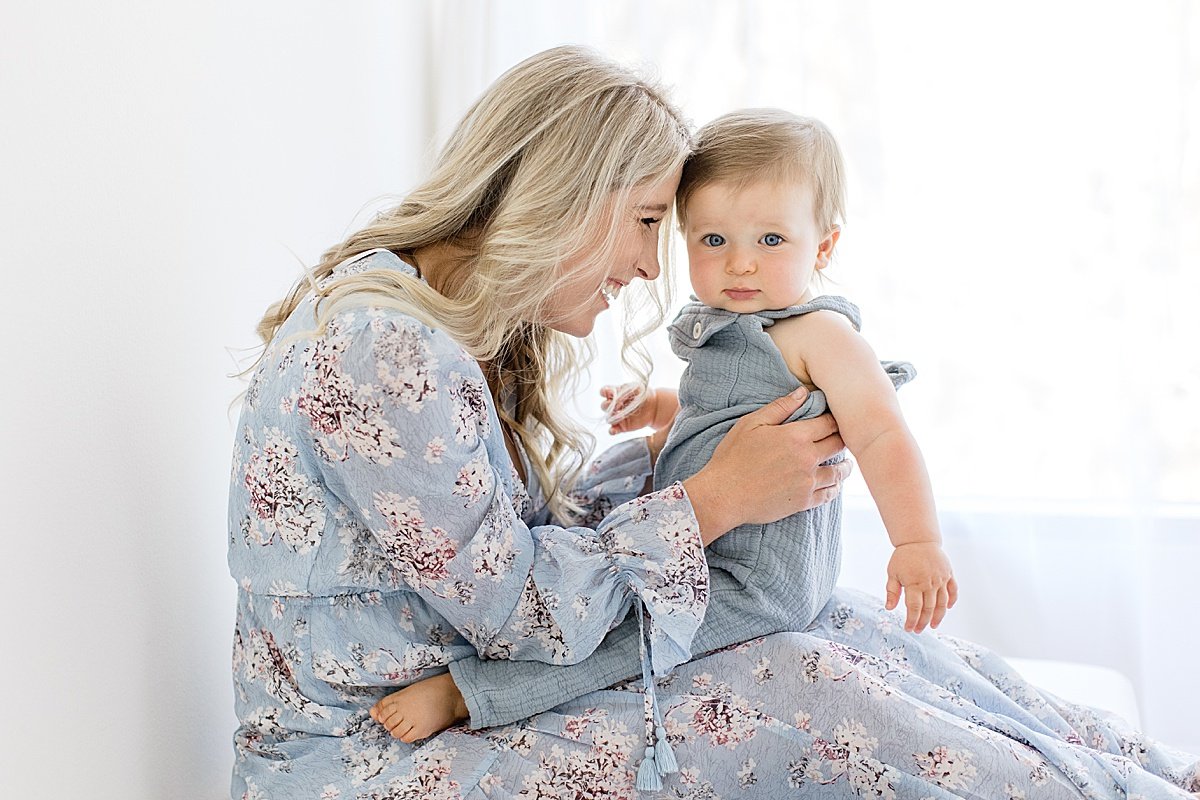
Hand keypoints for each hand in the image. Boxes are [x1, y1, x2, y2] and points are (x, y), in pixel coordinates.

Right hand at [601, 384, 677, 434]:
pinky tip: (614, 430)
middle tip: (620, 405)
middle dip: (609, 406)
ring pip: (607, 418)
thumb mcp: (635, 388)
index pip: (604, 392)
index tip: (611, 393)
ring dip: (611, 417)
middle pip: (604, 406)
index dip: (605, 392)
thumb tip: (616, 399)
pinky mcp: (622, 426)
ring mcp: (617, 416)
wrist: (653, 406)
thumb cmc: (643, 395)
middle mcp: (614, 405)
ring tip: (620, 416)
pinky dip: (612, 431)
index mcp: (615, 393)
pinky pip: (613, 430)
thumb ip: (625, 391)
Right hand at [683, 387, 850, 543]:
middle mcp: (807, 458)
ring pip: (838, 471)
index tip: (836, 417)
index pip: (828, 423)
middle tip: (845, 437)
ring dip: (845, 465)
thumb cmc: (733, 457)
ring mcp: (807, 481)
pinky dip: (836, 487)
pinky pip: (829, 494)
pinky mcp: (803, 501)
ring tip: (846, 462)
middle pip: (838, 445)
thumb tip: (803, 392)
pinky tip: (835, 484)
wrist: (724, 495)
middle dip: (843, 438)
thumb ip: (780, 407)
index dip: (835, 418)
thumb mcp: (751, 424)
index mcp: (796, 436)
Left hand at [884, 542, 957, 632]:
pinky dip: (951, 601)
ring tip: (933, 625)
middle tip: (919, 630)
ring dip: (938, 616)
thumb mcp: (892, 573)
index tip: (909, 628)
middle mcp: (930, 583)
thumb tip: (889, 608)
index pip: (914, 608)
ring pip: (942, 603)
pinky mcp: (949, 575)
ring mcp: (941, 579)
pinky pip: (953, 591)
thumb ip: (891, 591)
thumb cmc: (903, 557)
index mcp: (914, 583)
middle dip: (923, 622)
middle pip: (928, 608)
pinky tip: (947, 608)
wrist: (919, 540)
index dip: (912, 620)